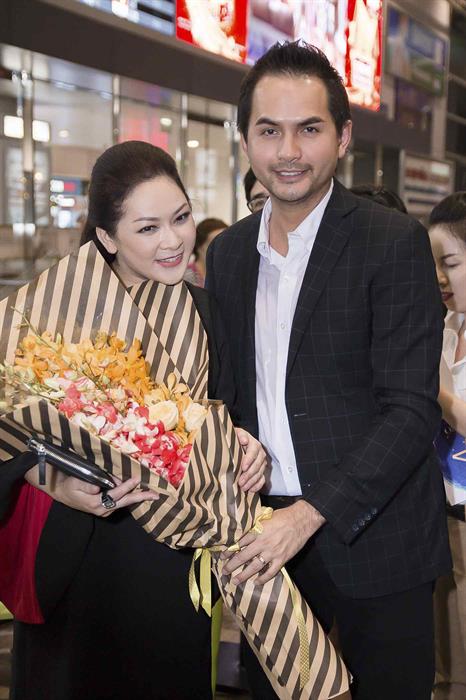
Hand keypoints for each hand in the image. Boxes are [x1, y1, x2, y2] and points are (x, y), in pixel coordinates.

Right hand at [25, 463, 158, 517]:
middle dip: (140, 497)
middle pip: (125, 502)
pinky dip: (128, 495)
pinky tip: (136, 490)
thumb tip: (103, 486)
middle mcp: (103, 509)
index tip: (137, 478)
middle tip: (155, 495)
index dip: (126, 485)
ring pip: (124, 502)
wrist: (63, 492)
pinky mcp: (106, 508)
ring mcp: (105, 510)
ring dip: (136, 496)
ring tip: (150, 493)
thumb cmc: (70, 485)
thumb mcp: (76, 482)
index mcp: (96, 503)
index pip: (115, 494)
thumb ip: (88, 484)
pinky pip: (120, 501)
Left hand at [221, 500, 325, 584]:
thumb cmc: (283, 516)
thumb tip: (245, 532)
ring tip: (235, 581)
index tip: (222, 557)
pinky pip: (271, 572)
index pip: (240, 543)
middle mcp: (262, 543)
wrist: (301, 520)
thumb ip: (255, 526)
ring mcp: (272, 553)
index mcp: (257, 531)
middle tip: (224, 572)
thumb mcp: (265, 518)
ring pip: (254, 567)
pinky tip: (256, 582)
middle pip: (243, 556)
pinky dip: (263, 578)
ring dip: (244, 575)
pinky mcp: (282, 559)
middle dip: (232, 565)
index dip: (230, 551)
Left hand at [235, 428, 267, 492]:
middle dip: (249, 474)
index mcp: (254, 443)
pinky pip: (262, 479)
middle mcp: (260, 453)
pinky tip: (251, 490)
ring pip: (260, 473)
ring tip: (243, 487)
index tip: (243, 467)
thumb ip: (239, 435)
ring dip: (252, 481)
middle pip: (258, 464)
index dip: (249, 459)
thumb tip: (244, 439)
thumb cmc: (235, 440)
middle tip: (240, 481)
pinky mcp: (261, 470)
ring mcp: (262, 463)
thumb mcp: (235, 434)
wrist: (238, 444)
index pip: (254, 451)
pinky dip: (257, 485)